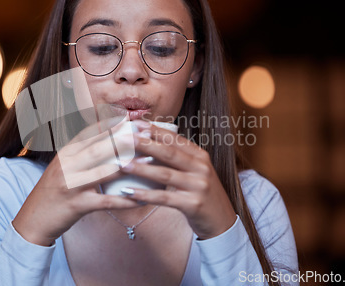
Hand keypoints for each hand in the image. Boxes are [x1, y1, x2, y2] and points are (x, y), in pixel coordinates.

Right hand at [12, 119, 140, 245]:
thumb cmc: (53, 191)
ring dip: (130, 165)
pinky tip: (142, 198)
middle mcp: (67, 165)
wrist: (33, 220)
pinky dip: (126, 200)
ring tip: (150, 160)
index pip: (90, 133)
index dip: (112, 125)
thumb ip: (80, 152)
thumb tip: (105, 137)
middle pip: (99, 148)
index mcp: (65, 153)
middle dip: (125, 139)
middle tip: (147, 132)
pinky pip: (106, 201)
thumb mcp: (63, 166)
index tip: (131, 118)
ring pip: (104, 171)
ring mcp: (71, 185)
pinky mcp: (77, 205)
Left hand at [120, 120, 236, 239]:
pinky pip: (164, 198)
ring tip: (122, 164)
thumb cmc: (202, 193)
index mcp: (200, 156)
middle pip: (169, 152)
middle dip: (144, 144)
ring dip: (141, 169)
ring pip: (165, 174)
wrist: (222, 221)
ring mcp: (198, 186)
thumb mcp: (195, 171)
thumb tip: (150, 142)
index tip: (135, 123)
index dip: (154, 130)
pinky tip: (128, 192)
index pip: (175, 139)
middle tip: (123, 138)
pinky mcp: (193, 204)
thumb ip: (178, 157)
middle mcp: (201, 168)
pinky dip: (145, 195)